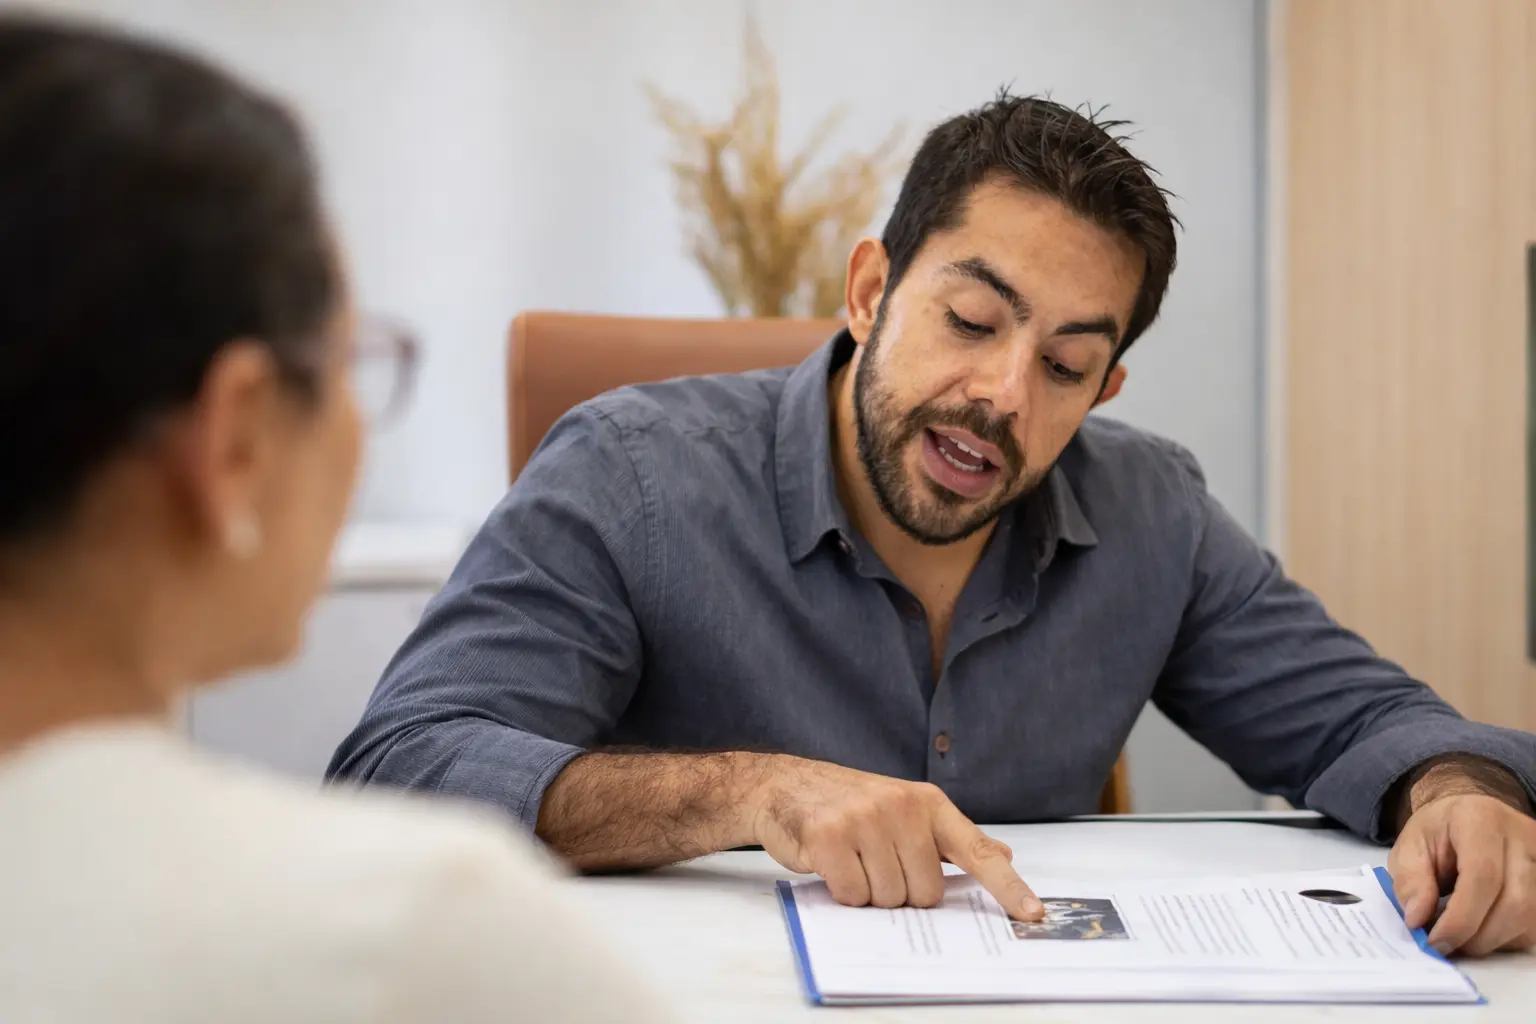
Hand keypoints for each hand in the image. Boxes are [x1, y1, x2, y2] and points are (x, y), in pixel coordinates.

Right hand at [747, 755, 1043, 920]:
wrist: (785, 785)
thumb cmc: (850, 803)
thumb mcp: (906, 810)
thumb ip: (953, 839)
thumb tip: (1003, 854)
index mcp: (928, 803)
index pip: (976, 851)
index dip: (1007, 887)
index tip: (1032, 914)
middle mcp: (902, 807)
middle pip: (926, 893)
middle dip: (901, 893)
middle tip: (876, 864)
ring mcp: (865, 819)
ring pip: (889, 898)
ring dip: (869, 894)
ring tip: (852, 861)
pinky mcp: (830, 835)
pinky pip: (853, 895)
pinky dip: (842, 892)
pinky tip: (832, 865)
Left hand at [1389, 793, 1535, 955]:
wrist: (1468, 817)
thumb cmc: (1438, 833)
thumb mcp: (1410, 848)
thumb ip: (1410, 881)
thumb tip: (1417, 919)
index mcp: (1480, 820)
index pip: (1484, 875)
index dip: (1461, 918)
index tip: (1436, 942)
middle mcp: (1522, 837)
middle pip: (1515, 903)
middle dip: (1477, 936)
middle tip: (1446, 945)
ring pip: (1529, 918)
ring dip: (1492, 940)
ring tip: (1460, 936)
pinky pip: (1534, 925)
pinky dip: (1507, 938)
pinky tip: (1482, 929)